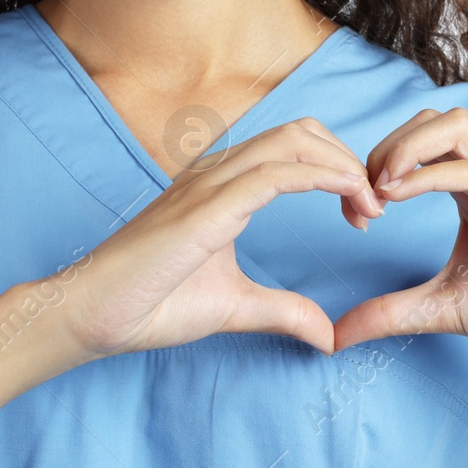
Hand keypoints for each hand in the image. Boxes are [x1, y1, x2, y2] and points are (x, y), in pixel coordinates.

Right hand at [60, 118, 384, 360]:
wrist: (94, 316)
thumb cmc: (151, 305)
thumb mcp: (236, 307)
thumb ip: (284, 312)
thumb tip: (327, 335)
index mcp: (221, 187)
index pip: (293, 148)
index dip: (338, 171)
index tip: (364, 214)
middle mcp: (216, 174)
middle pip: (301, 131)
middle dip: (349, 161)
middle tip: (374, 209)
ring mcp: (209, 185)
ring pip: (293, 142)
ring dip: (343, 167)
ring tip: (369, 207)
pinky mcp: (206, 208)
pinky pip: (275, 174)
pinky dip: (322, 179)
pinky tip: (348, 202)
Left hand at [332, 108, 467, 377]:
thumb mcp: (439, 309)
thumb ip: (389, 312)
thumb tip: (335, 336)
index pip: (421, 141)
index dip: (377, 164)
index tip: (353, 212)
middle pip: (435, 120)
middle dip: (387, 147)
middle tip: (359, 194)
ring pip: (457, 126)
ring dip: (407, 148)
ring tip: (377, 187)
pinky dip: (430, 175)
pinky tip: (398, 197)